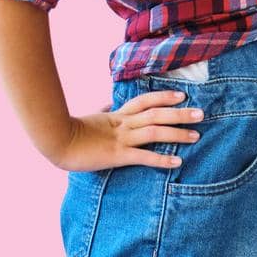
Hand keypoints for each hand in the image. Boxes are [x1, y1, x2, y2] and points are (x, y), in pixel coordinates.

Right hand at [51, 89, 203, 172]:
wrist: (55, 141)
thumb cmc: (70, 131)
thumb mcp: (90, 119)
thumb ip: (103, 113)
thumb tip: (108, 106)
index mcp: (117, 115)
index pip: (145, 101)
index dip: (164, 97)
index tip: (182, 94)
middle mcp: (123, 124)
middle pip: (156, 114)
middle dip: (180, 113)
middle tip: (201, 113)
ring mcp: (120, 139)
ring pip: (154, 132)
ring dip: (177, 134)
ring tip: (196, 136)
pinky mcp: (116, 155)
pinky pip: (143, 157)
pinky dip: (161, 159)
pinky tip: (177, 161)